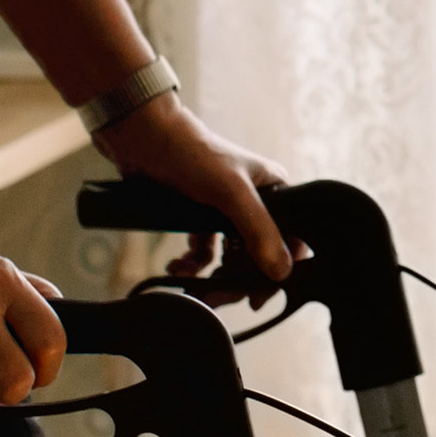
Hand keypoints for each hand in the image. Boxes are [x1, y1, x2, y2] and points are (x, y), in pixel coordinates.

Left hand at [102, 99, 297, 289]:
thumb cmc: (194, 154)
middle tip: (216, 298)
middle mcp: (255, 201)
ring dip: (213, 276)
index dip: (278, 270)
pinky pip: (205, 250)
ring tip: (195, 289)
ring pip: (230, 257)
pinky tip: (179, 267)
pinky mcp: (200, 216)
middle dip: (237, 280)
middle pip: (258, 254)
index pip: (291, 239)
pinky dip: (193, 263)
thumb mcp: (232, 192)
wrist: (144, 138)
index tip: (257, 297)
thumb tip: (281, 272)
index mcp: (275, 189)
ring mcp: (226, 210)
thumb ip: (259, 231)